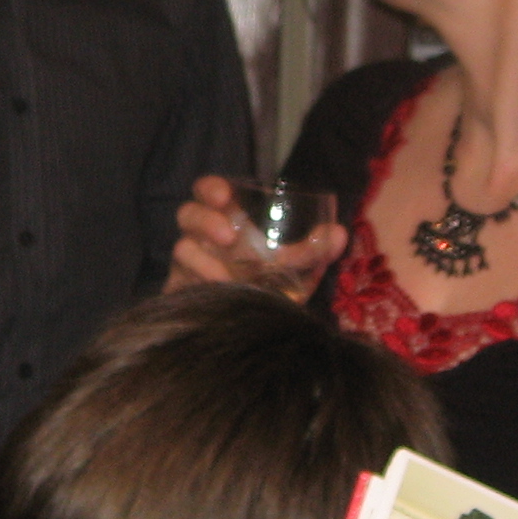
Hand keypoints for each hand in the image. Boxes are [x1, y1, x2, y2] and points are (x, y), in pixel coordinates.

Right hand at [166, 176, 346, 297]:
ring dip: (204, 259)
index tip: (226, 196)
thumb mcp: (294, 267)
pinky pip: (178, 282)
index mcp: (226, 220)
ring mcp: (189, 265)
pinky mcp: (182, 291)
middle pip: (187, 213)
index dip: (211, 188)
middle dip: (204, 220)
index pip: (208, 192)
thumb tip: (339, 232)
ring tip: (227, 276)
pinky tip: (220, 292)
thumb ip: (315, 250)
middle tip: (228, 237)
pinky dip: (201, 285)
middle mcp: (203, 238)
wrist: (248, 330)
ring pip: (182, 248)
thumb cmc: (266, 284)